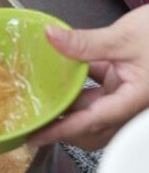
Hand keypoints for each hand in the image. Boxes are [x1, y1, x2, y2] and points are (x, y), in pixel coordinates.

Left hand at [29, 4, 148, 149]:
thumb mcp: (124, 36)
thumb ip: (85, 42)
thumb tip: (51, 38)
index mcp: (135, 99)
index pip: (92, 122)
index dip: (62, 131)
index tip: (38, 136)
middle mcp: (132, 103)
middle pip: (93, 127)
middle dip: (65, 127)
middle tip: (36, 122)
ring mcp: (129, 93)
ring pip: (95, 110)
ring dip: (72, 106)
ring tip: (43, 100)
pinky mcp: (128, 81)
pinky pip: (100, 91)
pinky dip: (82, 87)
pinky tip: (63, 75)